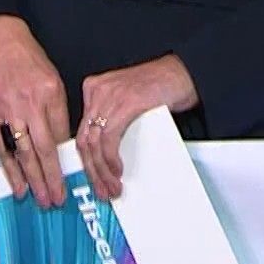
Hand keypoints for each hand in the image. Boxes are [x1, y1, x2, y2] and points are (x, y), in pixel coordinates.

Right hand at [0, 15, 69, 207]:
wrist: (0, 41)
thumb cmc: (29, 60)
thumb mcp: (54, 80)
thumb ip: (57, 111)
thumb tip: (63, 143)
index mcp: (50, 93)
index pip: (62, 134)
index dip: (68, 159)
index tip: (75, 177)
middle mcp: (30, 103)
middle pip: (43, 149)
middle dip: (52, 177)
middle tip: (58, 198)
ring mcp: (9, 110)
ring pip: (23, 152)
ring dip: (32, 179)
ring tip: (40, 197)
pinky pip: (2, 147)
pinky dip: (9, 168)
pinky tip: (17, 183)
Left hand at [75, 54, 198, 201]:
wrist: (182, 74)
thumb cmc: (159, 88)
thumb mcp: (127, 103)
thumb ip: (113, 121)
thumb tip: (106, 156)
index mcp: (94, 90)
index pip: (80, 132)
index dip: (85, 160)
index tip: (93, 179)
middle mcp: (97, 91)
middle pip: (84, 139)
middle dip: (92, 171)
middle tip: (102, 190)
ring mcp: (109, 96)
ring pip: (94, 142)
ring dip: (102, 170)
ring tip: (112, 186)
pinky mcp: (126, 103)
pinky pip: (109, 138)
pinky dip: (111, 159)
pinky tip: (117, 170)